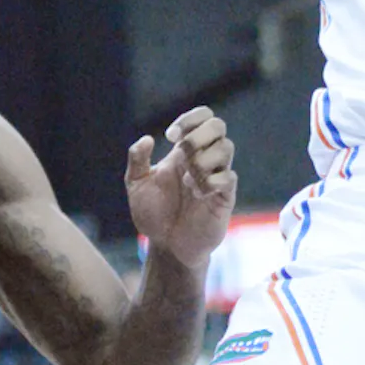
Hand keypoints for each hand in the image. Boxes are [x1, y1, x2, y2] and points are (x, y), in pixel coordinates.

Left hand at [125, 106, 236, 268]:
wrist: (167, 247)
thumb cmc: (154, 215)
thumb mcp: (137, 185)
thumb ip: (137, 160)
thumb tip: (148, 139)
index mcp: (184, 152)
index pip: (202, 118)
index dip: (190, 118)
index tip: (170, 136)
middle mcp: (203, 159)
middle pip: (219, 126)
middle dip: (198, 135)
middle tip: (181, 154)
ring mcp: (216, 177)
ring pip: (226, 148)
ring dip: (202, 159)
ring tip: (187, 181)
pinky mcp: (224, 197)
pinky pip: (228, 177)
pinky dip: (210, 181)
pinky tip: (196, 194)